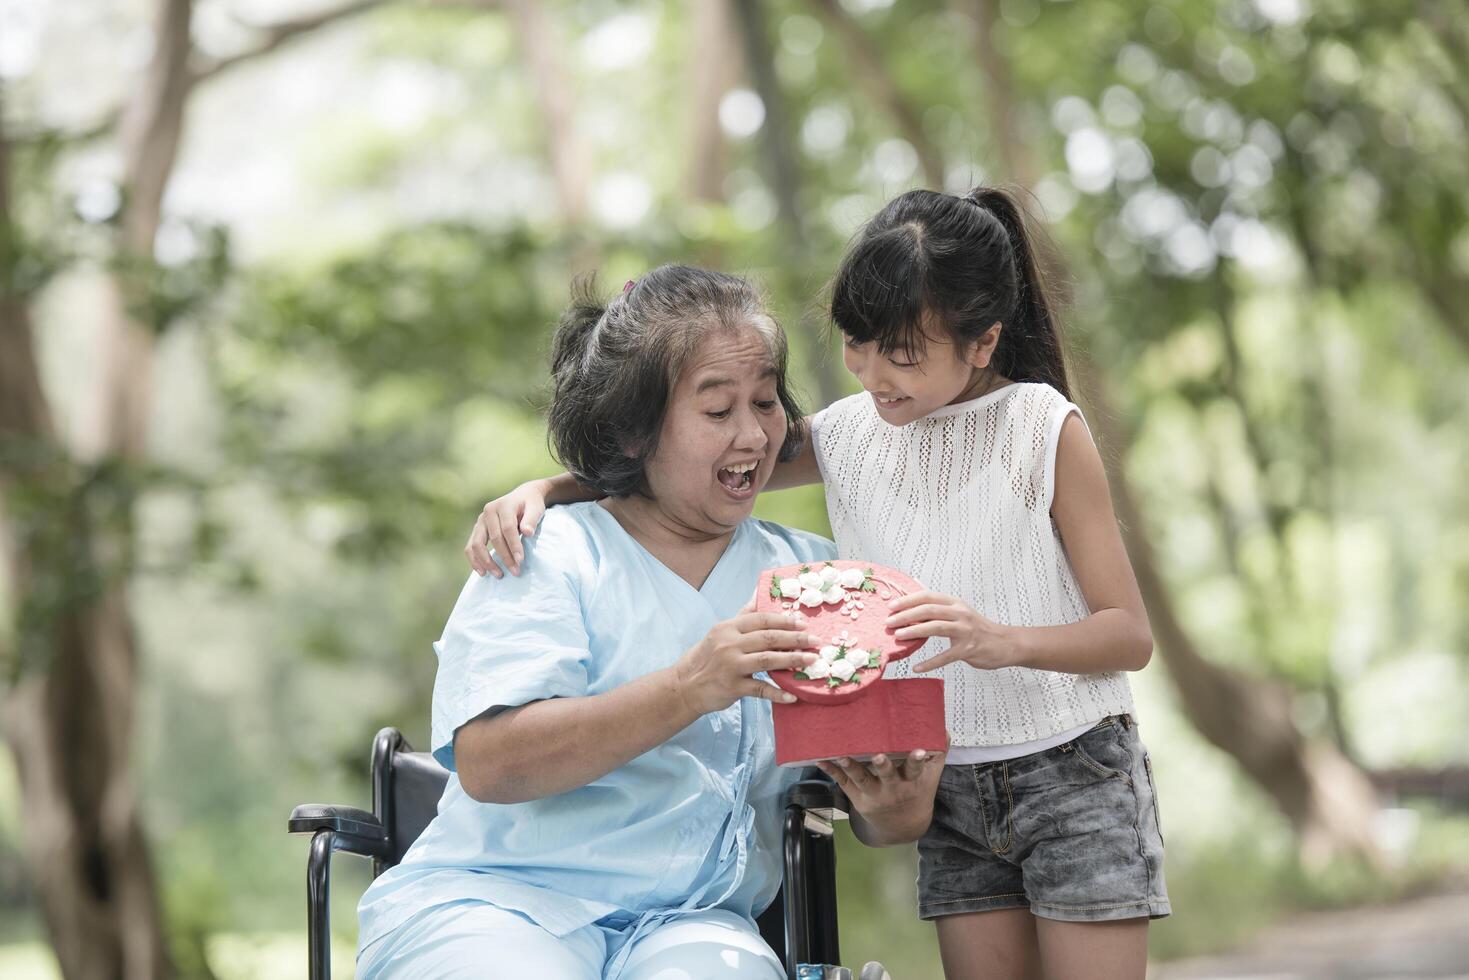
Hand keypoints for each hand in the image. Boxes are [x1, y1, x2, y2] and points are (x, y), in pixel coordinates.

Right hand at [464, 480, 551, 577]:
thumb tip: (527, 533)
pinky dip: (474, 560)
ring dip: (487, 562)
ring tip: (499, 575)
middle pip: (494, 538)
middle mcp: (488, 511)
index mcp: (503, 505)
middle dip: (505, 557)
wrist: (523, 496)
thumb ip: (532, 520)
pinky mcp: (477, 529)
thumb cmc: (531, 504)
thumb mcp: (536, 508)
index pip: (507, 528)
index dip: (514, 545)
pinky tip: (483, 572)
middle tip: (516, 571)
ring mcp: (480, 520)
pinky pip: (471, 546)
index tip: (520, 561)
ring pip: (477, 544)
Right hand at [674, 611, 818, 714]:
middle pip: (768, 638)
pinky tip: (792, 695)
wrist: (684, 686)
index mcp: (728, 628)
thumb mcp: (720, 632)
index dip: (784, 621)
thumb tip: (758, 592)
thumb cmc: (706, 658)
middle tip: (816, 641)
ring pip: (768, 660)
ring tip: (811, 661)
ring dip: (792, 660)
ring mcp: (731, 666)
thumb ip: (742, 615)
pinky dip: (777, 693)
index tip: (804, 623)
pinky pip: (760, 689)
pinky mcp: (733, 687)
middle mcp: (729, 644)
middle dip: (795, 639)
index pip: (761, 619)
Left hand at [816, 743, 946, 842]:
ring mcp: (873, 794)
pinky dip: (832, 772)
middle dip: (883, 766)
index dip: (916, 760)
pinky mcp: (857, 797)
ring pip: (861, 779)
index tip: (918, 751)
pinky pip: (843, 783)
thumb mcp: (931, 776)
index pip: (915, 769)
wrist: (903, 826)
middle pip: (887, 776)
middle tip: (878, 756)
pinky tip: (821, 760)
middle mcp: (892, 789)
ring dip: (851, 767)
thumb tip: (941, 727)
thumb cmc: (917, 793)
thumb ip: (937, 752)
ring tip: (842, 756)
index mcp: (912, 781)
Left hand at [886, 591, 1016, 671]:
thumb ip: (940, 609)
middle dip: (906, 615)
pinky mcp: (968, 650)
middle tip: (888, 622)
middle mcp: (960, 614)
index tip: (891, 606)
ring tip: (897, 636)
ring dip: (914, 631)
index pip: (928, 596)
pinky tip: (916, 668)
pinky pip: (945, 657)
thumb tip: (914, 604)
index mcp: (956, 604)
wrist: (1005, 643)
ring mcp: (965, 632)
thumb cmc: (978, 629)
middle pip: (929, 610)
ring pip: (935, 627)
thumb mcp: (960, 613)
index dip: (908, 600)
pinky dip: (929, 663)